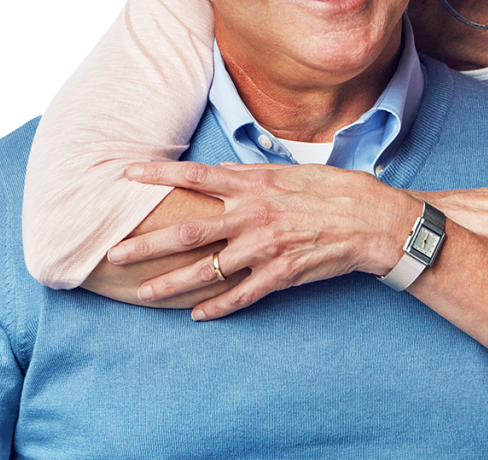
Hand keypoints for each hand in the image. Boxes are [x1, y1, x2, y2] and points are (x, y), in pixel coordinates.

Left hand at [106, 160, 417, 319]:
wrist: (372, 221)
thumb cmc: (334, 189)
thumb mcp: (291, 172)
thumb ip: (252, 175)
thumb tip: (221, 171)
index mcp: (253, 185)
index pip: (195, 176)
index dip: (159, 175)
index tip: (127, 175)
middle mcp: (252, 216)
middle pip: (187, 232)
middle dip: (147, 244)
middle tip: (115, 253)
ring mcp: (264, 248)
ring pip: (206, 271)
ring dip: (171, 284)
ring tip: (143, 293)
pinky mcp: (280, 275)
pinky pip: (240, 295)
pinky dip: (216, 307)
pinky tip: (197, 316)